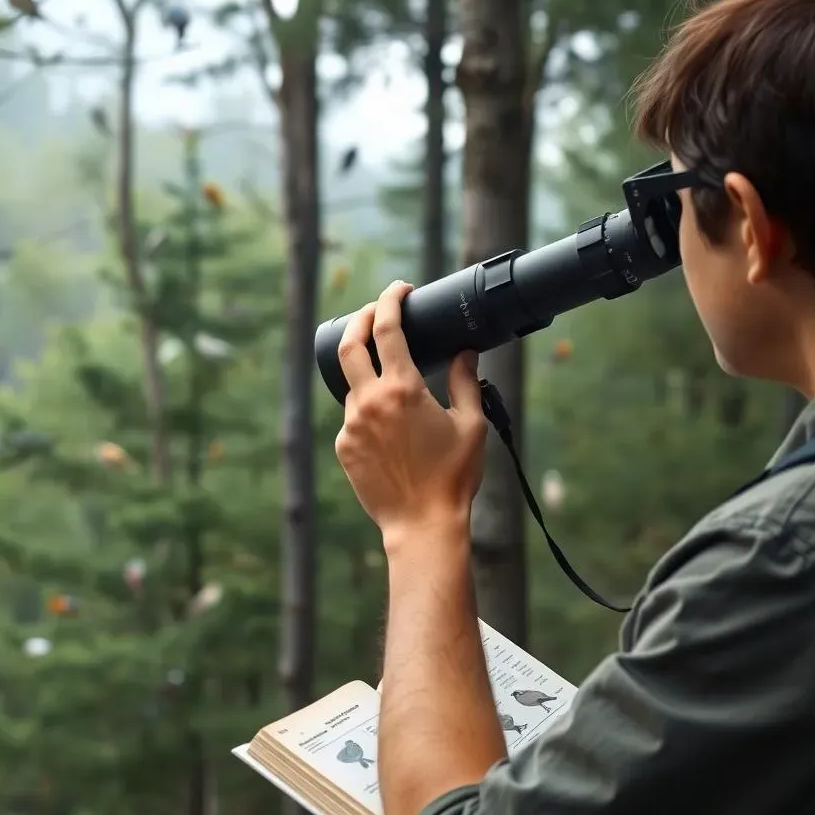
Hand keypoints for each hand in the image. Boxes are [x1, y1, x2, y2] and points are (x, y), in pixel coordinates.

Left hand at [334, 280, 487, 544]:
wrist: (422, 524)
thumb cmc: (452, 476)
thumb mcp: (471, 424)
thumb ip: (467, 381)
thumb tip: (466, 353)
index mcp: (402, 389)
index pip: (387, 327)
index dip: (391, 300)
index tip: (400, 289)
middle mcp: (369, 402)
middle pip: (349, 343)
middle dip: (360, 317)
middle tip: (375, 310)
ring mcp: (351, 425)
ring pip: (352, 384)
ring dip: (368, 372)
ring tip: (392, 378)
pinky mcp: (343, 447)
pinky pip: (352, 417)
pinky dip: (368, 409)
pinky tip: (390, 427)